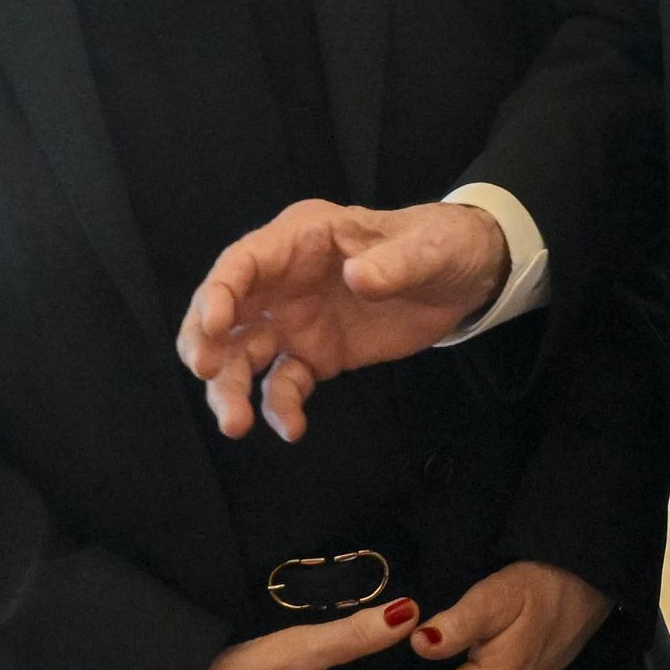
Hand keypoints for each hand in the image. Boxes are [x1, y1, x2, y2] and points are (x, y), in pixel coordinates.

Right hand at [178, 200, 512, 441]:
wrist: (463, 279)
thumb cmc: (436, 245)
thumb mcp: (425, 248)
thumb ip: (394, 263)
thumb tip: (358, 278)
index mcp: (301, 240)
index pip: (244, 262)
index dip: (221, 291)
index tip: (216, 325)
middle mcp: (283, 282)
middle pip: (226, 313)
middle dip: (206, 342)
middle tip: (206, 372)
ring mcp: (294, 322)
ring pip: (243, 356)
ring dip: (231, 388)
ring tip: (236, 424)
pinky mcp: (314, 357)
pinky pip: (284, 384)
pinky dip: (281, 406)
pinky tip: (293, 429)